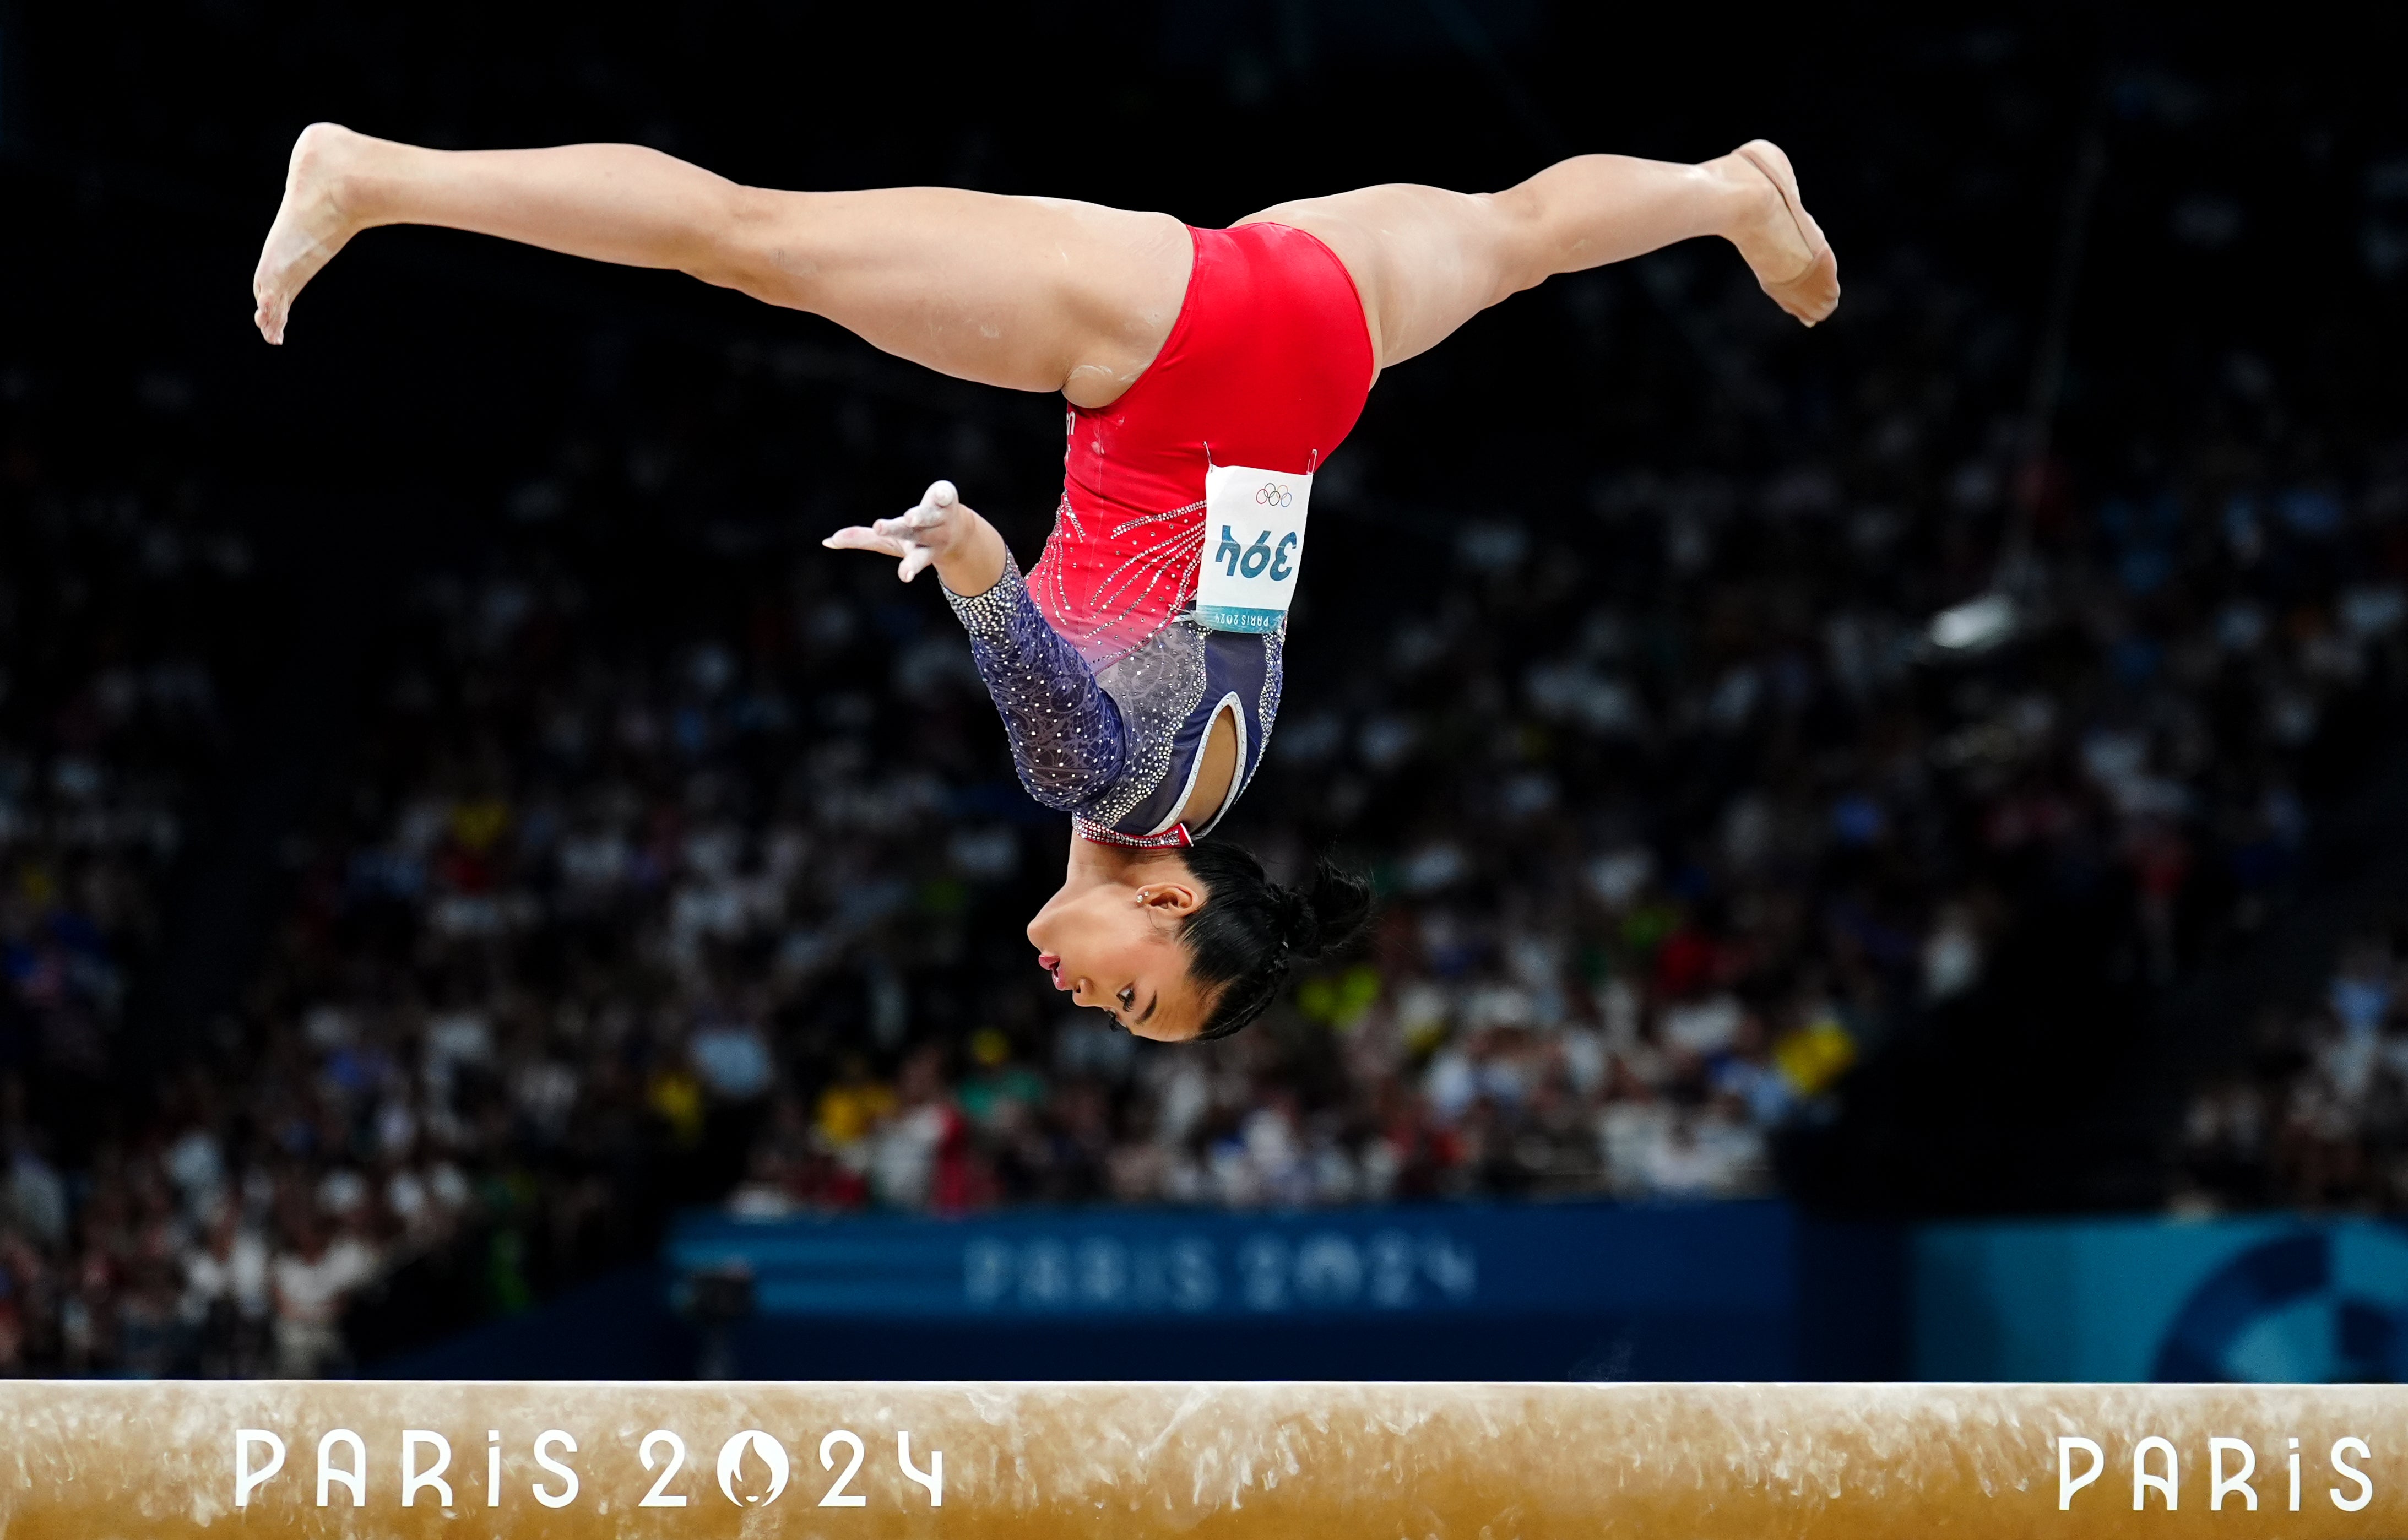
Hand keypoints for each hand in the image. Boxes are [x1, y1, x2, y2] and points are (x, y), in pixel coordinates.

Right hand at [822, 480, 971, 582]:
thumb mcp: (889, 542)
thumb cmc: (916, 539)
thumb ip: (860, 539)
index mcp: (914, 549)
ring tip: (908, 516)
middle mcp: (928, 536)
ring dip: (918, 516)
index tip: (904, 576)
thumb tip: (827, 542)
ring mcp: (939, 519)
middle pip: (911, 534)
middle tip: (879, 527)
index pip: (908, 557)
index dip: (908, 568)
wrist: (959, 535)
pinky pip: (945, 496)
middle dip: (896, 531)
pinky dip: (941, 495)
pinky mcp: (946, 501)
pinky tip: (940, 494)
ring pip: (928, 517)